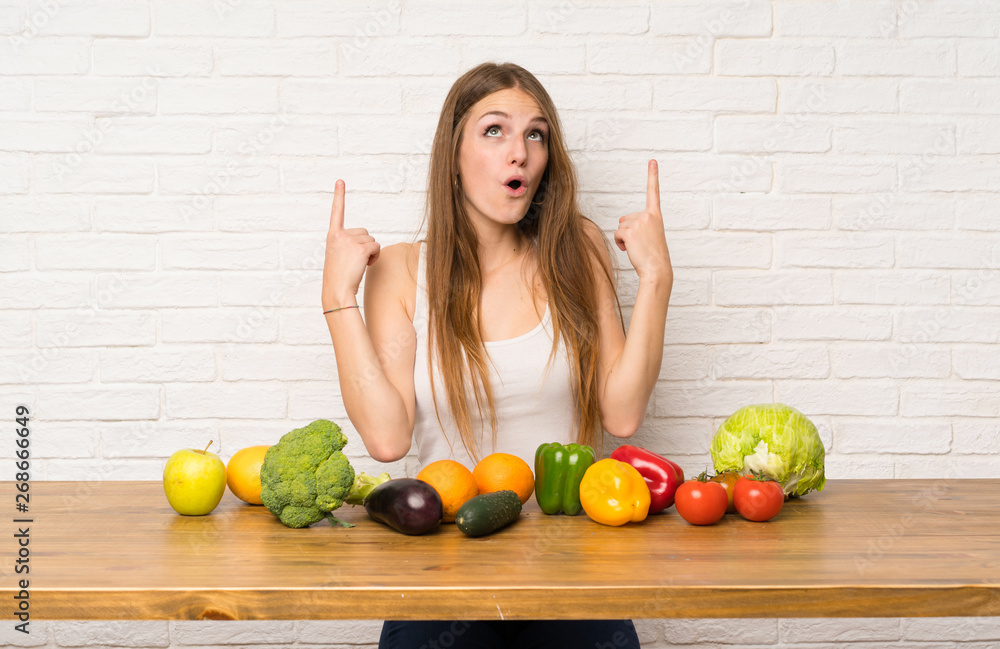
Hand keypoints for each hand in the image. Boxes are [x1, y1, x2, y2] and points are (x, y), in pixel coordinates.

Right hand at [322, 179, 380, 310]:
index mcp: (332, 235)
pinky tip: (366, 265)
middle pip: (364, 232)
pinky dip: (375, 256)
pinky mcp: (360, 249)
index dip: (339, 196)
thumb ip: (348, 244)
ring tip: (358, 265)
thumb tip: (368, 245)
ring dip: (370, 252)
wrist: (337, 291)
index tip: (340, 181)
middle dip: (365, 246)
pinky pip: (376, 247)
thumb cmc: (339, 278)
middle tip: (354, 261)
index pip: (337, 212)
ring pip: (372, 240)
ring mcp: (350, 241)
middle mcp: (340, 234)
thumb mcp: (338, 256)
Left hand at [614, 159, 672, 282]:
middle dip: (628, 231)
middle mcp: (648, 215)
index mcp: (656, 215)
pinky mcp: (630, 230)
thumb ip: (638, 224)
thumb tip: (621, 221)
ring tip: (637, 247)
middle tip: (641, 244)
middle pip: (626, 218)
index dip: (652, 175)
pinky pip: (617, 234)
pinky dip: (621, 243)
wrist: (657, 269)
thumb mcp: (649, 236)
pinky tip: (631, 250)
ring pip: (620, 227)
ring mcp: (639, 222)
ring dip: (624, 238)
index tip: (652, 161)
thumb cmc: (653, 256)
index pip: (653, 192)